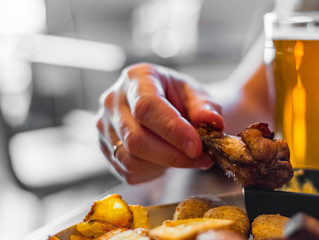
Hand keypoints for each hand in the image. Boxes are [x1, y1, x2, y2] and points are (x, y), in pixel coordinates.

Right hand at [96, 63, 223, 183]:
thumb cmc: (179, 98)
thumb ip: (206, 107)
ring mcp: (105, 126)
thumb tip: (213, 121)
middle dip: (172, 155)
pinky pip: (128, 171)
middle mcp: (113, 100)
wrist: (165, 107)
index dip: (172, 130)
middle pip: (135, 138)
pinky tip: (166, 160)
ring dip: (164, 165)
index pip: (147, 106)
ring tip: (185, 157)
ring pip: (130, 159)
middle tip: (201, 158)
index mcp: (137, 77)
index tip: (196, 147)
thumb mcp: (196, 95)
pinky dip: (154, 172)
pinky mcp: (106, 148)